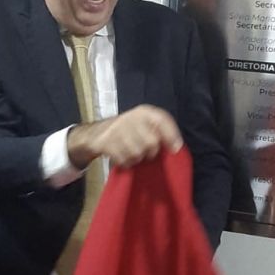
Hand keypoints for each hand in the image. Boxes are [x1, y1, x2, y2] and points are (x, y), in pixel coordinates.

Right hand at [68, 104, 182, 168]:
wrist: (97, 132)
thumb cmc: (129, 130)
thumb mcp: (145, 124)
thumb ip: (161, 132)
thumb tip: (177, 147)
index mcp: (144, 112)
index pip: (162, 120)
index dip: (171, 135)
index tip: (176, 148)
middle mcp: (131, 117)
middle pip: (151, 142)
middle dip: (151, 152)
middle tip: (145, 151)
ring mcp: (117, 129)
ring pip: (137, 153)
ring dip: (136, 158)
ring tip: (132, 152)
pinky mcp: (106, 142)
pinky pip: (123, 159)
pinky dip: (125, 162)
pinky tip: (122, 156)